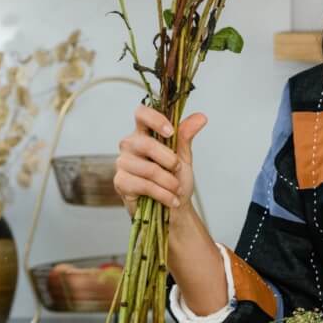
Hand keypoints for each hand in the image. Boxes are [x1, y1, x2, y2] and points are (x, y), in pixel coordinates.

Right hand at [114, 104, 206, 219]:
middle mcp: (129, 145)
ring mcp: (122, 163)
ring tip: (177, 189)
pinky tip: (171, 199)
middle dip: (169, 160)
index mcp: (143, 133)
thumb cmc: (174, 179)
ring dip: (169, 182)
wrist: (173, 209)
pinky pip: (144, 185)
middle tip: (179, 170)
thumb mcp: (183, 156)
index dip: (155, 119)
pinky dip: (163, 194)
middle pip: (146, 144)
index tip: (171, 132)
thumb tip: (201, 117)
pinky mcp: (120, 182)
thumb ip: (186, 136)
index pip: (141, 113)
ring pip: (148, 169)